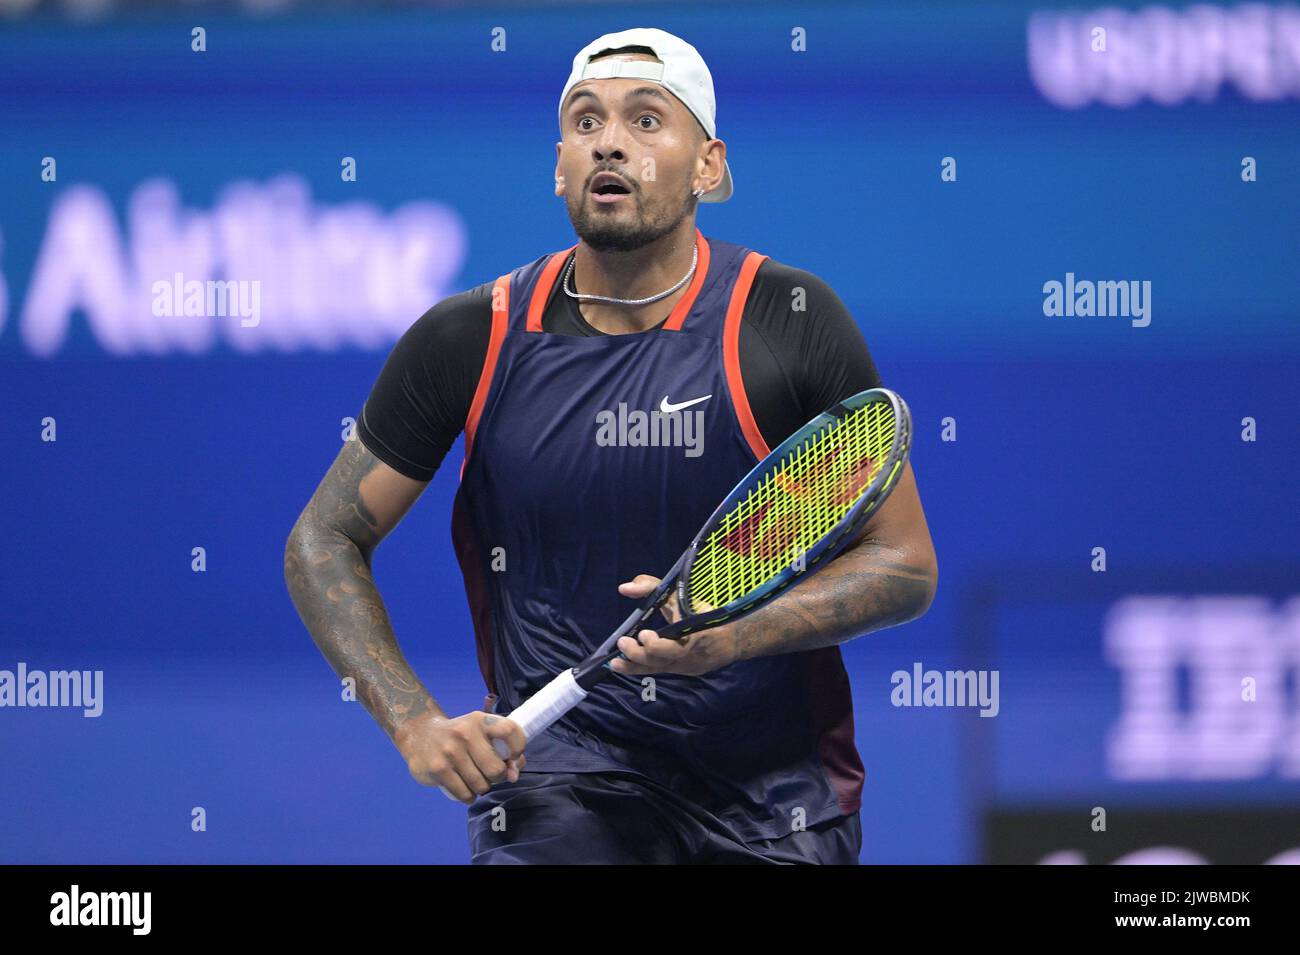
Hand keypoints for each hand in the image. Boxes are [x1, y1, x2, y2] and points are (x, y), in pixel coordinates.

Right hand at [393, 710, 525, 803]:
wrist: (419, 733)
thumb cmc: (459, 736)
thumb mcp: (480, 732)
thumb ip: (502, 748)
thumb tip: (514, 774)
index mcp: (480, 721)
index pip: (509, 730)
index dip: (518, 747)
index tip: (513, 757)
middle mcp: (465, 734)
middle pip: (496, 769)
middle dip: (498, 777)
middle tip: (489, 774)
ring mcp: (450, 752)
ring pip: (481, 786)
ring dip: (482, 788)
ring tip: (474, 780)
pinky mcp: (438, 769)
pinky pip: (464, 794)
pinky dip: (468, 796)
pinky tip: (464, 788)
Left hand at [610, 574, 738, 676]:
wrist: (731, 639)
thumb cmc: (702, 612)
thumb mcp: (680, 595)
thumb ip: (652, 587)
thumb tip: (624, 588)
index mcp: (695, 633)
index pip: (675, 642)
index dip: (658, 645)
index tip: (644, 635)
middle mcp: (690, 653)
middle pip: (664, 659)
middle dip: (642, 654)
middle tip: (623, 643)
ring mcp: (685, 665)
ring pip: (659, 669)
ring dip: (635, 666)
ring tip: (615, 662)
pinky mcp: (681, 671)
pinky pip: (658, 671)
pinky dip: (639, 669)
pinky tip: (622, 666)